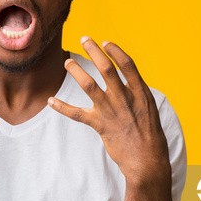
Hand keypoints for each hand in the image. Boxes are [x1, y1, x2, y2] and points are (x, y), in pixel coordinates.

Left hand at [48, 37, 171, 186]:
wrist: (148, 161)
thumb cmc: (150, 135)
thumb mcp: (149, 108)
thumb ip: (136, 92)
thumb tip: (126, 78)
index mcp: (141, 93)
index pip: (128, 65)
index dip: (115, 51)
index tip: (105, 42)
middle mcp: (125, 99)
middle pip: (106, 69)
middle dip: (94, 52)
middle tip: (84, 39)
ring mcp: (112, 112)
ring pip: (89, 85)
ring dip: (76, 71)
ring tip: (67, 62)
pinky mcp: (100, 126)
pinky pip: (77, 114)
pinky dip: (62, 107)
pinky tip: (51, 101)